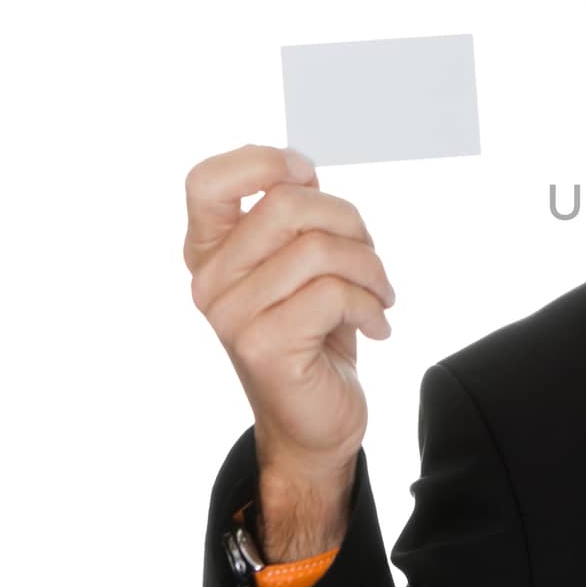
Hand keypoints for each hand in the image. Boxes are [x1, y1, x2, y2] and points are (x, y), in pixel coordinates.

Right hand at [184, 144, 396, 554]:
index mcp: (211, 252)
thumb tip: (303, 172)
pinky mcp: (262, 345)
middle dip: (349, 222)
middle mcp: (209, 281)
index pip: (207, 181)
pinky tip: (376, 326)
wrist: (315, 424)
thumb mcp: (304, 267)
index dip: (265, 162)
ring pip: (318, 249)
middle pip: (285, 205)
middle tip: (369, 256)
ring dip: (370, 267)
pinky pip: (333, 294)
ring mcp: (231, 315)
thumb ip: (295, 220)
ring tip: (379, 293)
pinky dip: (371, 305)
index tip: (309, 177)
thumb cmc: (315, 335)